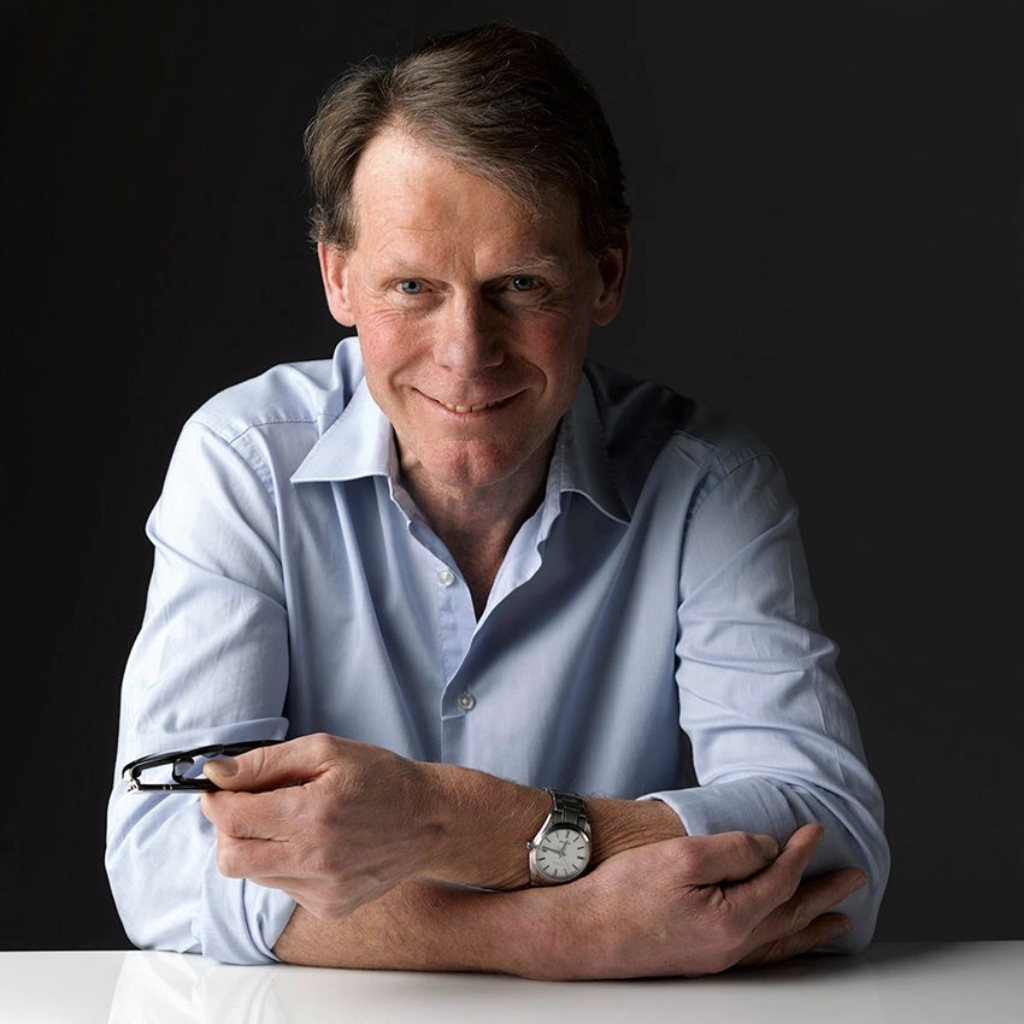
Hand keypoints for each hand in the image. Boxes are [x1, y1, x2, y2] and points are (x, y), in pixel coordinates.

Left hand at [200, 733, 442, 919]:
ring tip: (295, 821)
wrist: (430, 820)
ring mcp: (322, 891)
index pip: (232, 819)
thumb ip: (265, 762)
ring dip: (260, 846)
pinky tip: (316, 844)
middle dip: (228, 830)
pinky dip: (286, 865)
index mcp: (313, 814)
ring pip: (255, 875)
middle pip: (230, 859)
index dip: (216, 800)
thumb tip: (216, 773)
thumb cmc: (380, 778)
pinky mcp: (329, 908)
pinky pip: (284, 888)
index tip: (220, 789)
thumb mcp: (325, 750)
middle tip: (250, 807)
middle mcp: (315, 860)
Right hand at [538, 824, 864, 978]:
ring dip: (811, 926)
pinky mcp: (701, 960)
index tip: (815, 830)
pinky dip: (783, 945)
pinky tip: (782, 941)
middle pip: (792, 915)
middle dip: (825, 894)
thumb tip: (768, 848)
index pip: (781, 879)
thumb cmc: (623, 894)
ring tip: (837, 921)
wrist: (583, 933)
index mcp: (733, 918)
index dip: (801, 852)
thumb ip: (732, 850)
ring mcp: (718, 957)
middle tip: (854, 879)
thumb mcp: (681, 856)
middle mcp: (734, 945)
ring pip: (780, 941)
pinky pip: (760, 955)